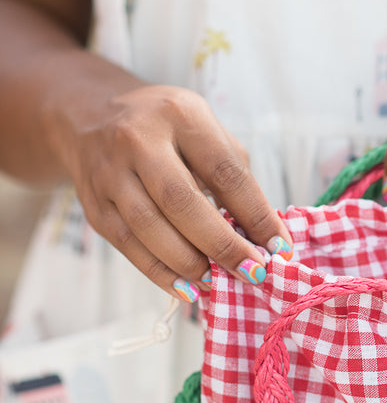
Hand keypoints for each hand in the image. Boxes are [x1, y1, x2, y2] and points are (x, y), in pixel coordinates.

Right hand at [49, 84, 290, 298]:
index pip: (224, 171)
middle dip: (222, 244)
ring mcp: (110, 173)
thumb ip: (234, 178)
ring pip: (149, 226)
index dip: (256, 214)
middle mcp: (139, 140)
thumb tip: (262, 237)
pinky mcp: (94, 204)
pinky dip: (159, 272)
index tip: (280, 248)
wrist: (91, 117)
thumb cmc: (167, 129)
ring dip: (188, 262)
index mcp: (180, 115)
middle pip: (182, 201)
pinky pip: (127, 245)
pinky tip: (185, 288)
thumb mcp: (205, 131)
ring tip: (217, 282)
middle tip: (252, 272)